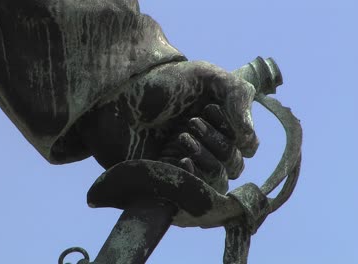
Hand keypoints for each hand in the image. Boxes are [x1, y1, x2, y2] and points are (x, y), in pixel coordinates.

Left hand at [158, 62, 258, 186]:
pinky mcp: (169, 178)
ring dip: (206, 158)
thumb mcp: (205, 76)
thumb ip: (238, 97)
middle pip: (234, 164)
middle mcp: (206, 146)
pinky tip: (180, 161)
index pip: (246, 144)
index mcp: (219, 124)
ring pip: (217, 180)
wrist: (117, 98)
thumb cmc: (161, 83)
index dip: (234, 129)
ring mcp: (188, 164)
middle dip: (217, 143)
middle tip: (191, 122)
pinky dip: (193, 177)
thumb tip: (249, 144)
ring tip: (180, 137)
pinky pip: (192, 192)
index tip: (209, 108)